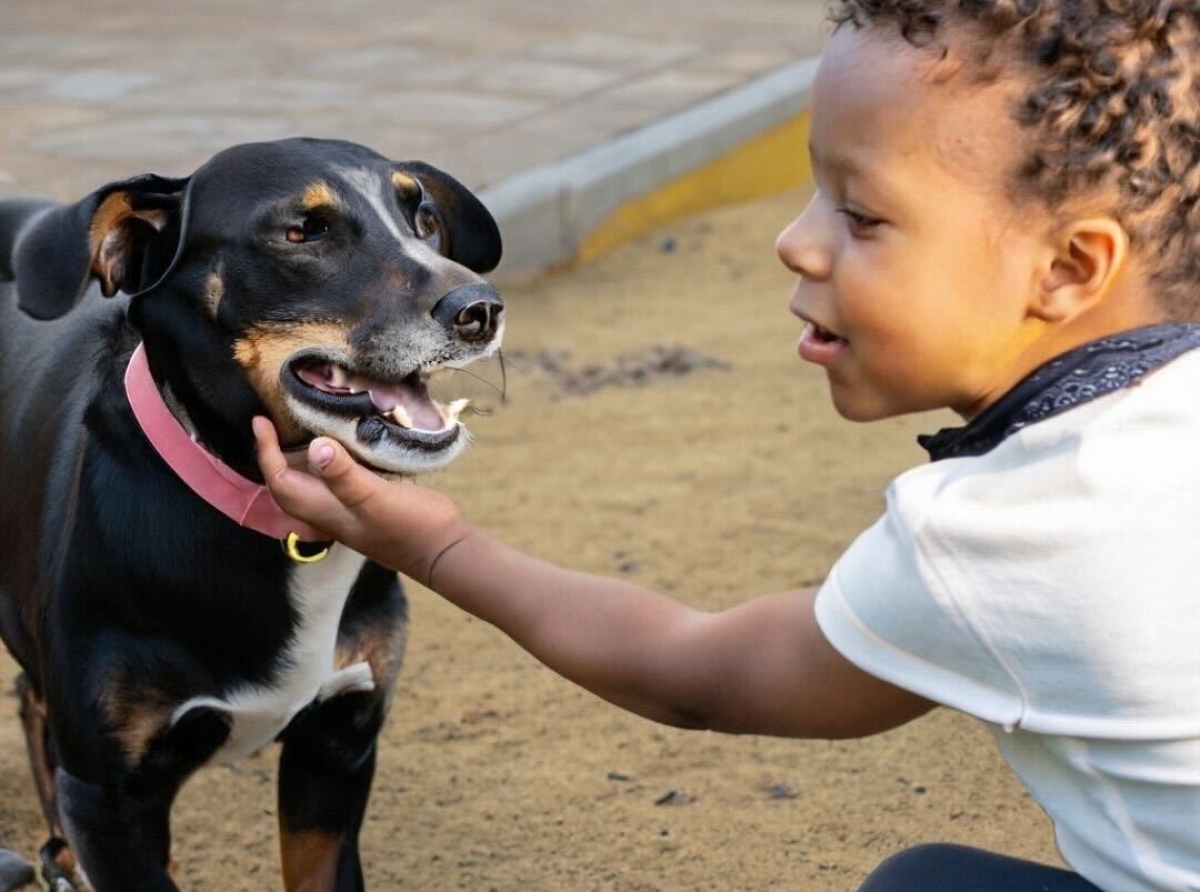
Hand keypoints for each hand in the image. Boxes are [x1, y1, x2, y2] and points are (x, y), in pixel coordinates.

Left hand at [252, 417, 469, 579]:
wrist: (442, 548)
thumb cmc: (407, 526)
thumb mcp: (374, 497)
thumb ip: (344, 474)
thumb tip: (315, 446)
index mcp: (322, 509)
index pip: (279, 480)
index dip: (266, 451)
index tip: (261, 420)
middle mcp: (329, 507)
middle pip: (290, 480)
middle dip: (277, 451)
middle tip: (278, 417)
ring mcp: (349, 504)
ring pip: (314, 476)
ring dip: (304, 452)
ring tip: (304, 420)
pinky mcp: (369, 497)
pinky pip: (339, 473)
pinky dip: (333, 454)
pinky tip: (343, 437)